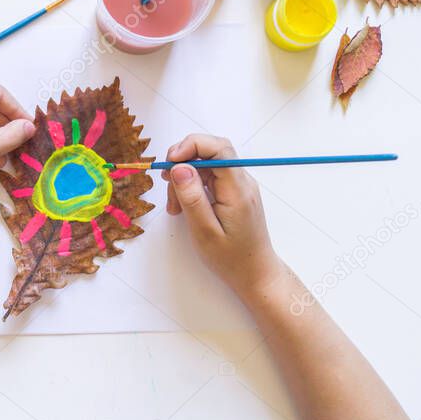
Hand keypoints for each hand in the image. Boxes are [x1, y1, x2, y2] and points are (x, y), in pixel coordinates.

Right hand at [162, 134, 283, 297]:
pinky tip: (184, 207)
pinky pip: (210, 178)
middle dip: (183, 160)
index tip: (169, 161)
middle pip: (211, 152)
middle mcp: (242, 182)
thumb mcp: (205, 232)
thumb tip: (179, 167)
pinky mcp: (234, 192)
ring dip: (185, 178)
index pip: (218, 149)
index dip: (191, 145)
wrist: (255, 274)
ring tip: (174, 207)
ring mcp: (239, 186)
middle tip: (165, 181)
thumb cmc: (231, 258)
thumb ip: (192, 197)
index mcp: (237, 190)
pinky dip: (193, 187)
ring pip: (207, 165)